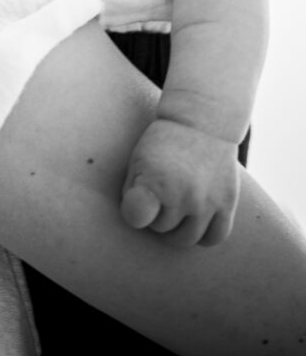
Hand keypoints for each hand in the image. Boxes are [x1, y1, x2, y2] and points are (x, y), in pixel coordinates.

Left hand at [119, 117, 240, 246]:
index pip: (136, 217)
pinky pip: (214, 238)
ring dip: (177, 227)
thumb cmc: (162, 143)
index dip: (133, 213)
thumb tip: (138, 224)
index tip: (136, 202)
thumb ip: (133, 193)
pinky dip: (203, 235)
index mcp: (155, 181)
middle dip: (156, 214)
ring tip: (174, 207)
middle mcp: (182, 194)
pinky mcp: (227, 203)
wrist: (202, 121)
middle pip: (161, 228)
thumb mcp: (138, 160)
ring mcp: (207, 202)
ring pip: (187, 239)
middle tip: (159, 195)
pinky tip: (195, 218)